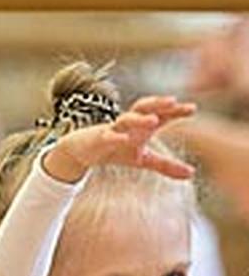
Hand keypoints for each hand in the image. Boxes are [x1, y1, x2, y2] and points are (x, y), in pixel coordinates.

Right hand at [43, 95, 196, 183]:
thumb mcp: (143, 159)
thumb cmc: (116, 151)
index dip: (175, 111)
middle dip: (157, 103)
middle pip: (144, 107)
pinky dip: (116, 136)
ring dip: (139, 119)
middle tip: (173, 101)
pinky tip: (125, 139)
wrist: (82, 151)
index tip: (192, 109)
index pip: (161, 114)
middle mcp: (129, 124)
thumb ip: (166, 165)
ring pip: (126, 119)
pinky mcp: (98, 138)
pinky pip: (107, 136)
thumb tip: (192, 174)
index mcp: (142, 126)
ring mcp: (113, 129)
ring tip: (153, 120)